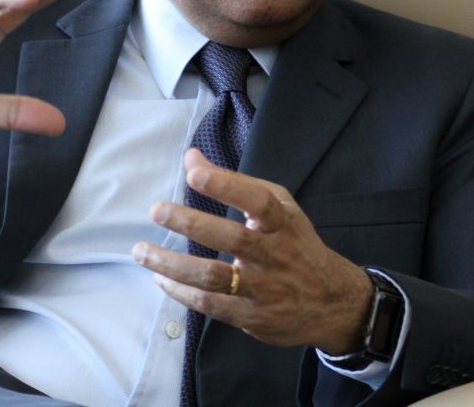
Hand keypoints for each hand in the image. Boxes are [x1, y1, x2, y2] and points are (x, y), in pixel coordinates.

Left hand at [132, 149, 373, 353]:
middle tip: (157, 210)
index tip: (194, 174)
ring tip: (142, 250)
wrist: (331, 302)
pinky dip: (180, 291)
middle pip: (232, 239)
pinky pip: (209, 304)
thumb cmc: (295, 245)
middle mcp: (274, 254)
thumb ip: (234, 183)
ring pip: (214, 277)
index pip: (257, 200)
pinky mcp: (250, 316)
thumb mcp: (279, 208)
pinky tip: (160, 277)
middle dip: (191, 223)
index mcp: (282, 222)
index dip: (226, 186)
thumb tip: (190, 158)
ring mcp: (262, 288)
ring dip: (172, 264)